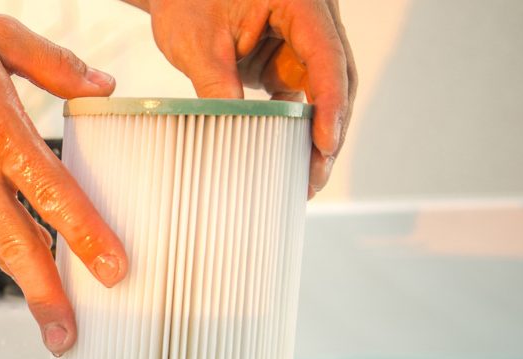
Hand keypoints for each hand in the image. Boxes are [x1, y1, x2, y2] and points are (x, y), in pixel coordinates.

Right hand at [0, 6, 128, 354]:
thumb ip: (55, 64)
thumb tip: (101, 87)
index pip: (53, 196)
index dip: (86, 237)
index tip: (112, 270)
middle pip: (18, 247)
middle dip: (45, 297)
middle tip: (66, 335)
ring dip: (23, 280)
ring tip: (49, 312)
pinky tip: (15, 253)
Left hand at [130, 0, 356, 195]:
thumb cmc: (186, 1)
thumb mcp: (197, 44)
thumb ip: (217, 85)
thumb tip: (231, 137)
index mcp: (300, 1)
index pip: (326, 55)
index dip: (330, 103)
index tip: (325, 144)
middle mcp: (312, 19)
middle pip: (336, 77)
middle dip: (330, 128)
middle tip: (315, 175)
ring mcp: (301, 42)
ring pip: (323, 91)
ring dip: (316, 133)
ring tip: (306, 178)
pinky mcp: (286, 61)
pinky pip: (301, 96)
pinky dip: (298, 127)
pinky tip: (291, 159)